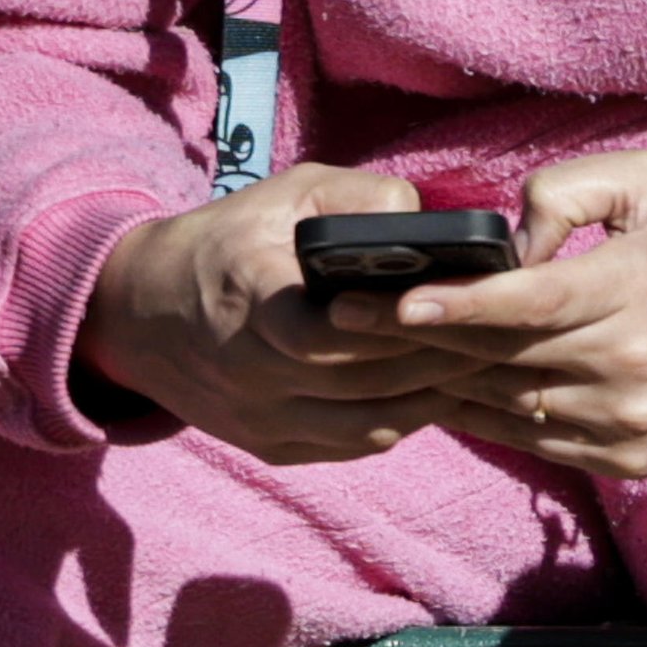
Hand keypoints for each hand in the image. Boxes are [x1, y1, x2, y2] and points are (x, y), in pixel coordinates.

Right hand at [74, 164, 493, 463]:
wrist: (136, 315)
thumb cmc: (224, 244)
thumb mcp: (282, 198)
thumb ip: (356, 199)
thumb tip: (427, 218)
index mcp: (251, 299)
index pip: (342, 329)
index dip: (410, 325)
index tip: (471, 309)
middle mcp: (252, 370)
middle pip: (372, 381)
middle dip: (446, 365)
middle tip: (510, 348)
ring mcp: (262, 419)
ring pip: (373, 425)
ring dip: (436, 402)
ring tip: (493, 378)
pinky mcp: (272, 448)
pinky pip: (356, 445)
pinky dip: (403, 421)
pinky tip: (439, 398)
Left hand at [327, 152, 646, 479]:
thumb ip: (567, 189)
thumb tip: (509, 241)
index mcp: (634, 292)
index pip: (528, 304)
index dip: (458, 304)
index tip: (396, 299)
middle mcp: (629, 366)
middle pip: (501, 356)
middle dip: (418, 339)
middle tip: (345, 322)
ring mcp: (625, 423)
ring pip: (506, 404)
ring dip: (439, 380)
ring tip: (380, 356)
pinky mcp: (623, 461)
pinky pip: (531, 439)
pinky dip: (481, 415)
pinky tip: (440, 388)